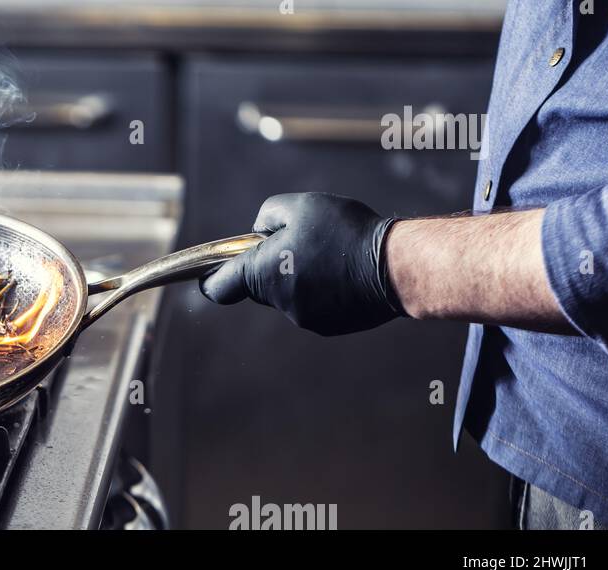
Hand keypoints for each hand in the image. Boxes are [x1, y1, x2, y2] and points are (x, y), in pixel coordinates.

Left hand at [200, 192, 403, 335]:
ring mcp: (305, 317)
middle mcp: (279, 302)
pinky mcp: (330, 325)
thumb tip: (260, 231)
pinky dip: (322, 289)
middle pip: (259, 286)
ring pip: (289, 294)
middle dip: (270, 267)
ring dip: (299, 276)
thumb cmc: (345, 231)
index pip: (218, 287)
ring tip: (331, 253)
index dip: (211, 278)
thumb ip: (268, 215)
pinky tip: (346, 270)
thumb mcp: (300, 205)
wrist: (396, 266)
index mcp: (262, 273)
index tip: (211, 271)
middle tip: (298, 242)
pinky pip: (314, 304)